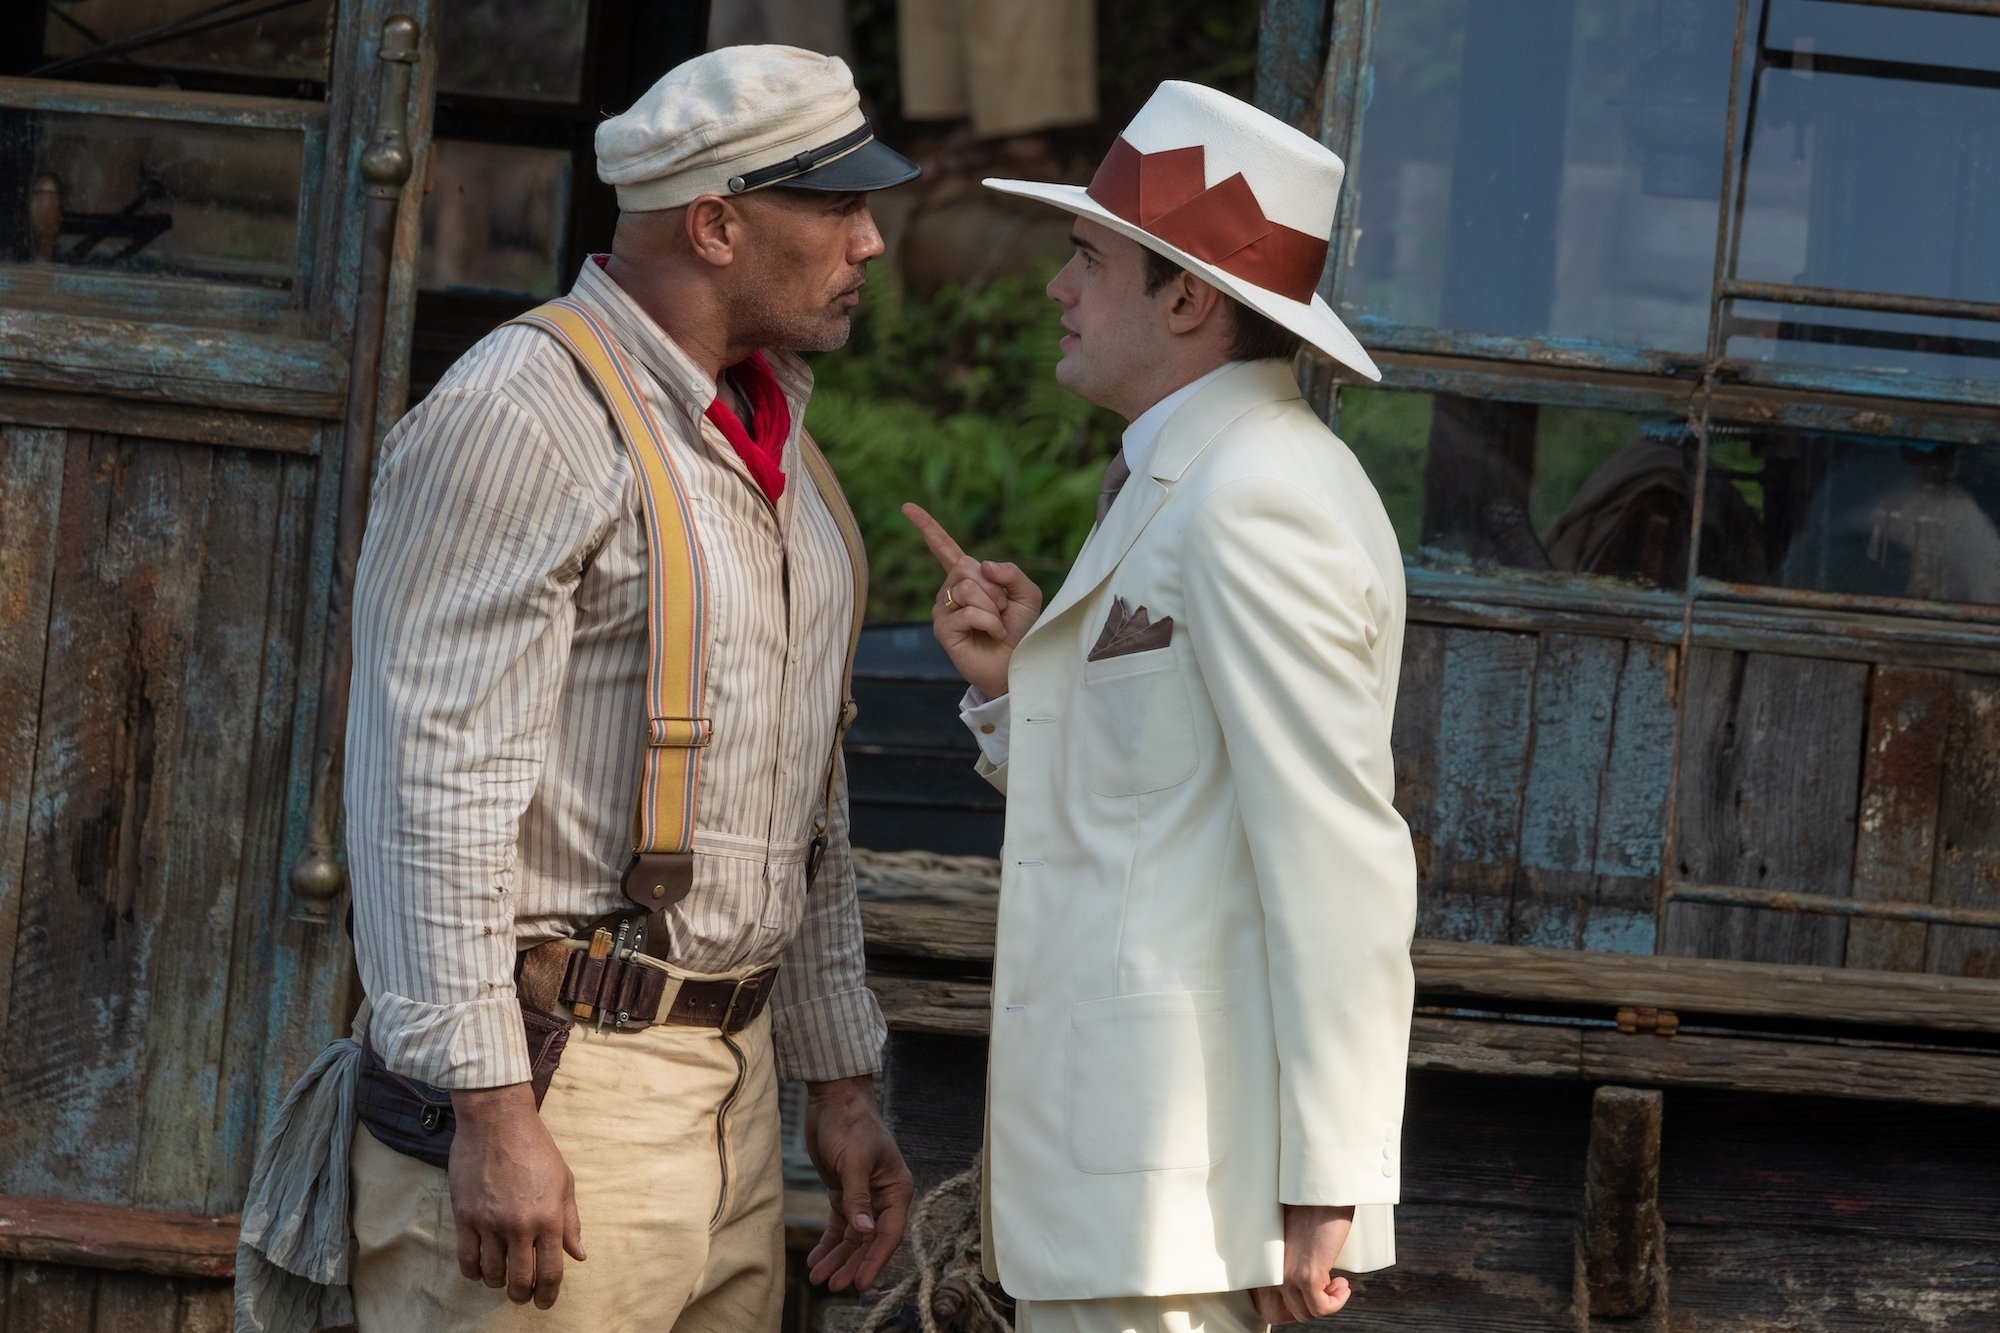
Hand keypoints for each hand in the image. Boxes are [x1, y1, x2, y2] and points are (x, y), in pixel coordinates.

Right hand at [447, 1083, 585, 1308]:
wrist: (497, 1122)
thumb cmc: (536, 1148)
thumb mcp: (563, 1182)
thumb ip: (570, 1222)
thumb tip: (578, 1255)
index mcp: (549, 1217)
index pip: (551, 1271)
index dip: (548, 1295)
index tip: (545, 1303)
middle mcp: (519, 1225)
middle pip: (519, 1280)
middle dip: (522, 1294)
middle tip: (522, 1295)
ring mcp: (489, 1222)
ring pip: (491, 1274)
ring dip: (498, 1283)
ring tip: (502, 1279)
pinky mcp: (465, 1216)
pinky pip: (466, 1259)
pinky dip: (474, 1272)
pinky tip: (480, 1270)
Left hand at [803, 1074, 913, 1292]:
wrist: (834, 1100)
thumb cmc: (851, 1125)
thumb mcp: (853, 1161)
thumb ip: (858, 1198)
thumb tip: (865, 1233)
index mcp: (896, 1189)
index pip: (889, 1233)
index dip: (875, 1260)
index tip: (860, 1283)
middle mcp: (883, 1197)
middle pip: (870, 1240)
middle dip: (852, 1263)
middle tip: (832, 1286)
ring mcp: (864, 1197)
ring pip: (853, 1236)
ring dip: (837, 1257)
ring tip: (818, 1277)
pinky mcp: (844, 1193)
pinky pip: (839, 1225)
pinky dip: (828, 1242)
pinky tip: (816, 1258)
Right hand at [902, 502, 1040, 698]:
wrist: (1017, 664)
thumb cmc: (1020, 630)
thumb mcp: (1027, 594)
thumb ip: (1012, 573)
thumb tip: (984, 565)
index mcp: (968, 578)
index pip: (944, 548)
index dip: (927, 527)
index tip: (906, 507)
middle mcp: (950, 590)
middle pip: (966, 566)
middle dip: (994, 587)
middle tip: (1002, 608)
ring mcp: (944, 609)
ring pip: (967, 588)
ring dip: (993, 606)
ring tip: (997, 623)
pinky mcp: (943, 629)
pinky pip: (969, 612)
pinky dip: (990, 622)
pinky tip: (993, 634)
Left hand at [1250, 1204, 1354, 1323]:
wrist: (1323, 1191)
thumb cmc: (1312, 1208)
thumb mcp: (1293, 1237)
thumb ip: (1288, 1255)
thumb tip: (1302, 1273)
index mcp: (1265, 1262)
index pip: (1261, 1301)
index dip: (1286, 1306)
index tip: (1310, 1294)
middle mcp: (1271, 1271)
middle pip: (1274, 1313)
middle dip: (1303, 1310)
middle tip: (1323, 1295)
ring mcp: (1287, 1274)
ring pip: (1303, 1313)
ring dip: (1326, 1303)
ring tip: (1338, 1284)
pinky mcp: (1307, 1275)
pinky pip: (1320, 1308)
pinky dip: (1336, 1303)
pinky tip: (1343, 1286)